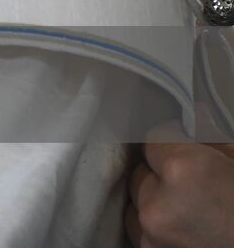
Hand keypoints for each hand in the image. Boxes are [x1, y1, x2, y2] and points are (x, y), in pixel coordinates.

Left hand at [126, 121, 233, 246]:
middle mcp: (157, 202)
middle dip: (160, 170)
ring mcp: (150, 233)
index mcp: (183, 171)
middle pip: (140, 170)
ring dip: (153, 197)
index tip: (184, 142)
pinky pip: (138, 226)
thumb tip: (194, 111)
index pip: (153, 138)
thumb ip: (210, 138)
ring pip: (134, 199)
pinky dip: (153, 221)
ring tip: (183, 202)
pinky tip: (178, 220)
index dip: (172, 139)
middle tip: (188, 178)